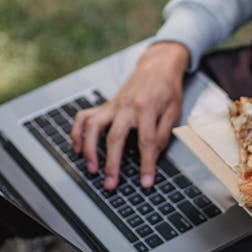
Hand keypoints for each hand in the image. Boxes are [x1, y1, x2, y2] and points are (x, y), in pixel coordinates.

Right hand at [70, 41, 189, 190]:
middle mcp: (126, 106)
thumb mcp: (174, 112)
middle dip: (112, 164)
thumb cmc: (167, 90)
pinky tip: (78, 147)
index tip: (146, 183)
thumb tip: (153, 156)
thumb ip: (163, 134)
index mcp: (147, 108)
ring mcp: (112, 105)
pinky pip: (85, 116)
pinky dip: (78, 132)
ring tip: (91, 168)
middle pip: (115, 137)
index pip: (146, 142)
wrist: (157, 67)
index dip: (146, 165)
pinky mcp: (105, 105)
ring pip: (93, 126)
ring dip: (89, 149)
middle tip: (110, 184)